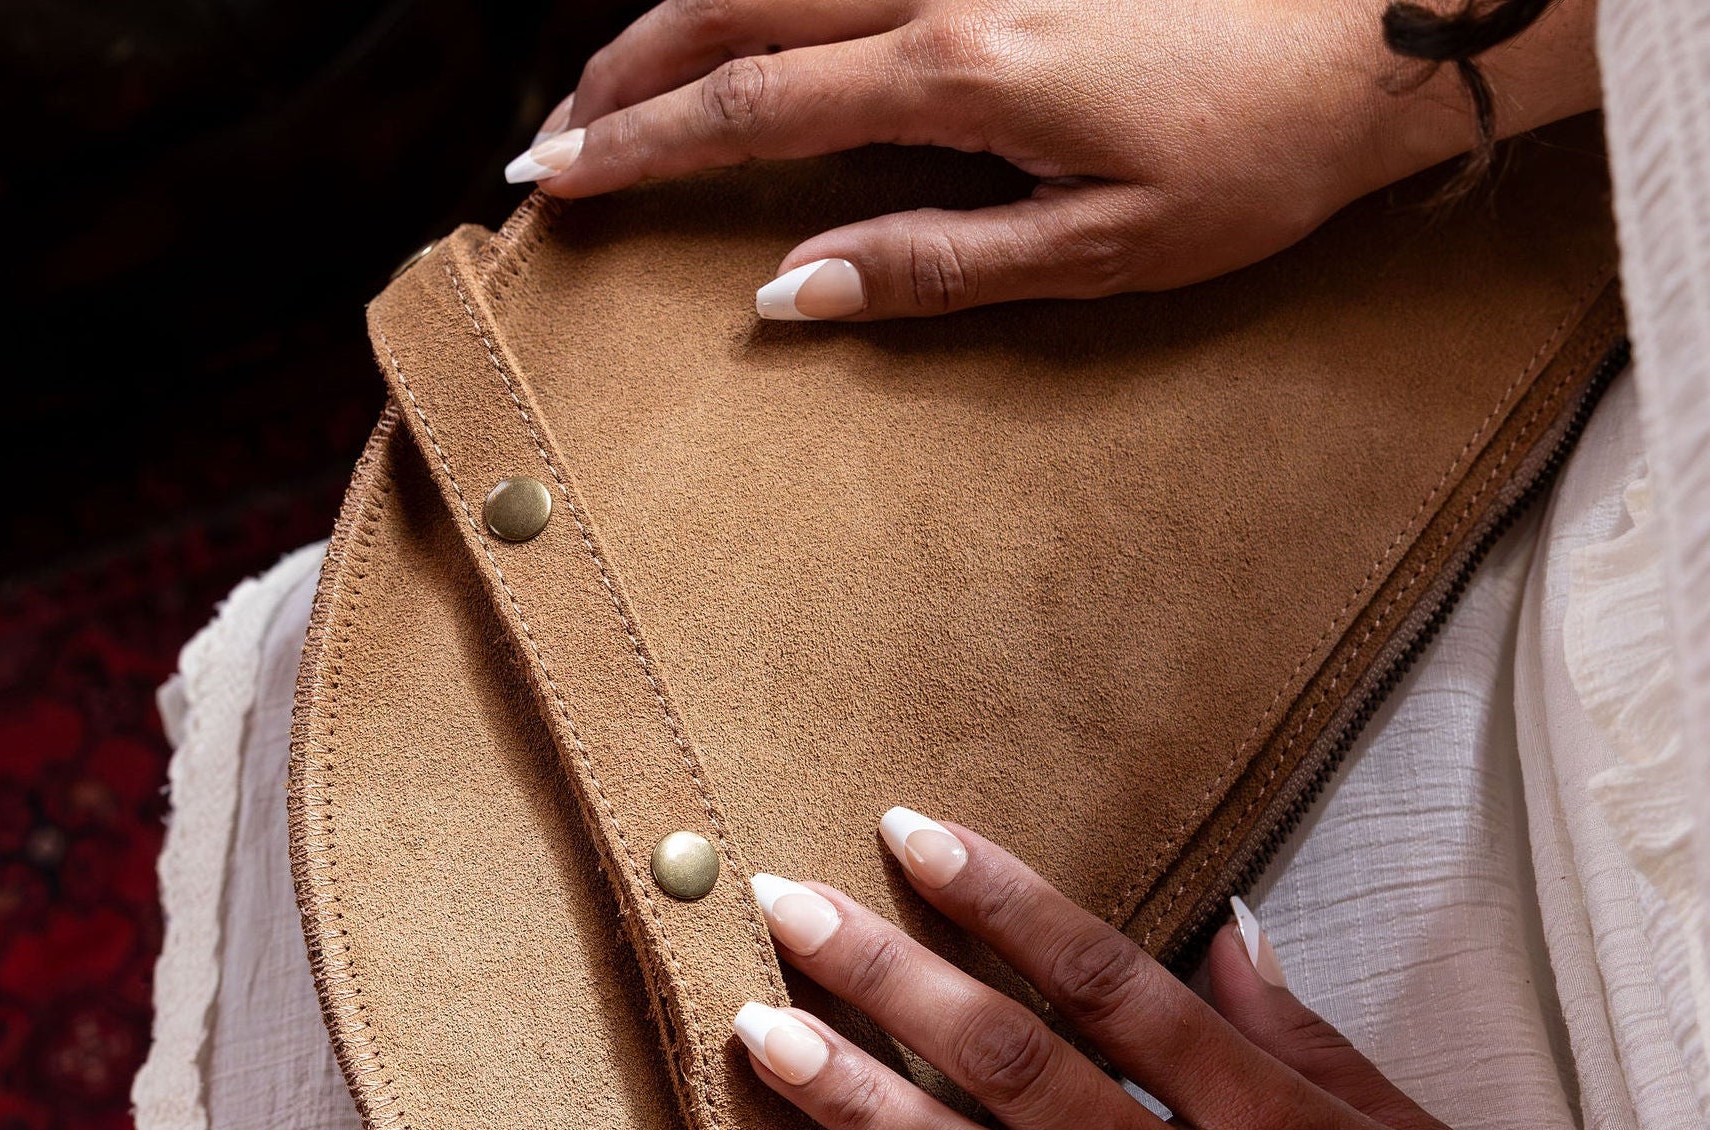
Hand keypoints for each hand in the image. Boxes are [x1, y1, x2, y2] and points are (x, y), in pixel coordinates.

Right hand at [506, 0, 1599, 317]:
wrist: (1383, 26)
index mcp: (955, 70)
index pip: (747, 104)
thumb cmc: (1256, 147)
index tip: (555, 181)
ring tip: (630, 85)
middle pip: (732, 4)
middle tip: (564, 135)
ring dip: (685, 17)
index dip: (637, 145)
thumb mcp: (1104, 250)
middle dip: (626, 70)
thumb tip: (796, 290)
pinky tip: (752, 28)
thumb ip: (935, 264)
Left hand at [736, 812, 1709, 1129]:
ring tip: (764, 1039)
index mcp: (1283, 1125)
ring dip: (864, 1105)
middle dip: (892, 975)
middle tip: (790, 909)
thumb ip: (1304, 1040)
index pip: (1115, 981)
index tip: (915, 836)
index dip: (1005, 900)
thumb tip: (1225, 931)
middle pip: (1020, 1066)